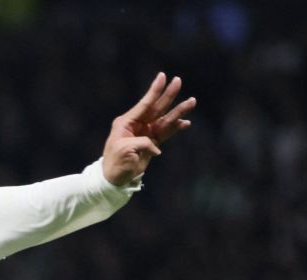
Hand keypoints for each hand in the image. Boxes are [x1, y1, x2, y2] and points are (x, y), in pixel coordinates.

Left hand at [102, 72, 195, 186]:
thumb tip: (157, 147)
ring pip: (165, 119)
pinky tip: (186, 123)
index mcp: (126, 122)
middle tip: (178, 81)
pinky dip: (176, 127)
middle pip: (157, 107)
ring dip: (178, 111)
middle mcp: (137, 124)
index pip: (144, 104)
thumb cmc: (115, 163)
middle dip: (168, 95)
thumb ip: (142, 144)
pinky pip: (167, 131)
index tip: (163, 75)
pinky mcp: (152, 141)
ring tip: (192, 102)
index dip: (155, 90)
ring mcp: (146, 132)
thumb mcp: (124, 151)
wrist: (114, 178)